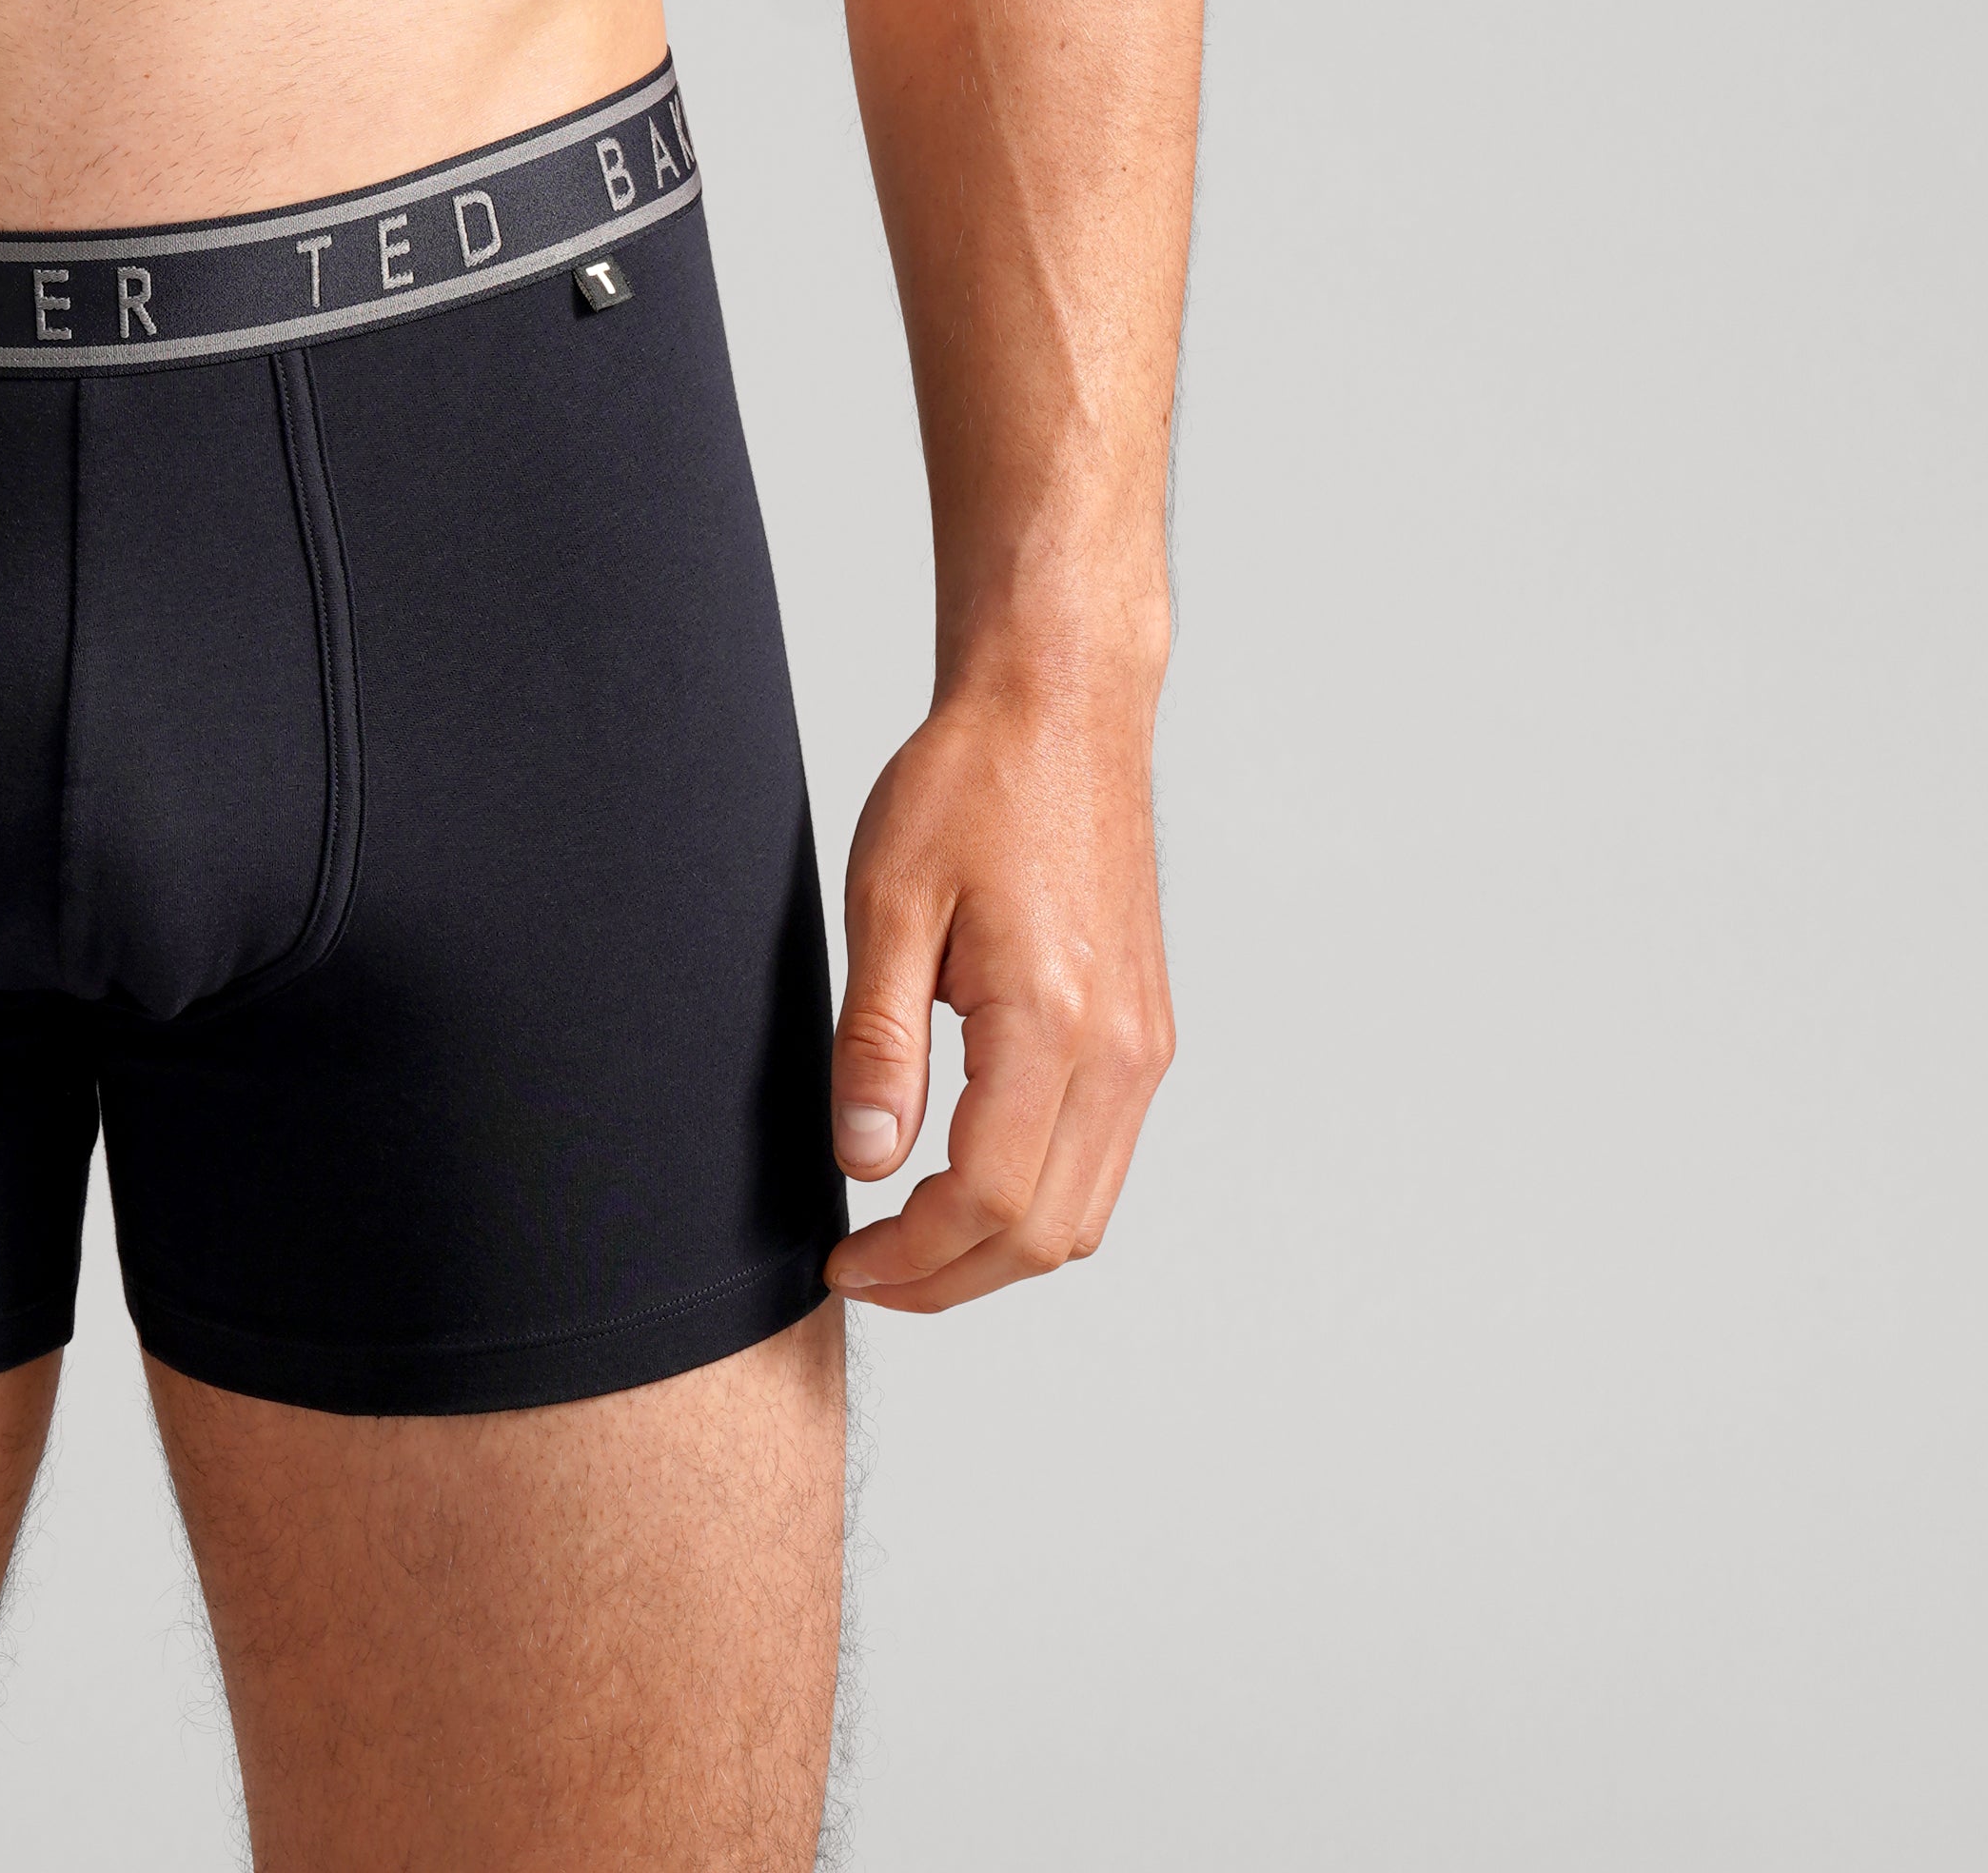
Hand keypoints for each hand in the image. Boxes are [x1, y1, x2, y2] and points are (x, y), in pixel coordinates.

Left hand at [821, 662, 1173, 1313]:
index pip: (990, 1202)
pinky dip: (1038, 1200)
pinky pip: (1103, 1161)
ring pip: (1084, 1214)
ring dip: (995, 1251)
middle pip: (1045, 1236)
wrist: (1061, 710)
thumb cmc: (970, 783)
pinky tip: (968, 1179)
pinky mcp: (1145, 1034)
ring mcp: (1144, 1048)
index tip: (842, 1262)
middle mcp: (1120, 1052)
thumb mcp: (888, 900)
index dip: (910, 1258)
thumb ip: (874, 1040)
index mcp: (1053, 1022)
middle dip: (948, 1278)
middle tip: (864, 1271)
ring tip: (906, 1241)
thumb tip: (864, 1160)